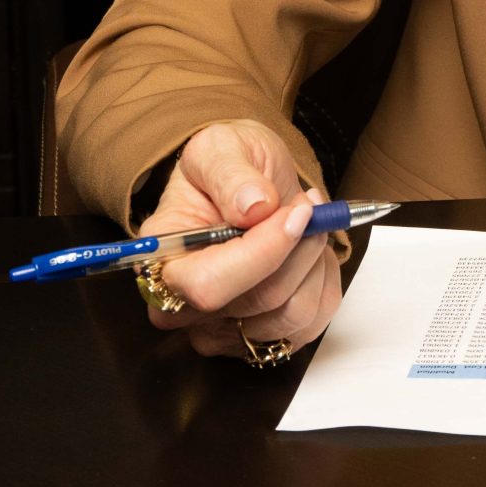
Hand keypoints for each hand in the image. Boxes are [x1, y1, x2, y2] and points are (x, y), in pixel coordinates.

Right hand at [135, 119, 342, 360]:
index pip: (208, 285)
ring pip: (291, 314)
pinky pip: (312, 323)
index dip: (262, 252)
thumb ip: (230, 172)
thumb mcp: (220, 146)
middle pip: (258, 301)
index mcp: (162, 261)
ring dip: (314, 261)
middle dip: (298, 248)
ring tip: (307, 224)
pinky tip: (308, 252)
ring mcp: (223, 330)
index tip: (296, 212)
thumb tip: (252, 205)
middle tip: (308, 206)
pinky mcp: (262, 340)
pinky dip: (322, 281)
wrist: (250, 187)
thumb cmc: (228, 169)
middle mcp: (184, 308)